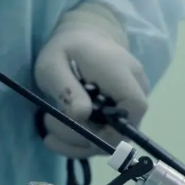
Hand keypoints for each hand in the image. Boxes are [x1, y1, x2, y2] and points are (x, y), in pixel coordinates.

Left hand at [35, 2, 149, 158]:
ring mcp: (131, 104)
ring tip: (48, 129)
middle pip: (121, 131)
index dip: (111, 127)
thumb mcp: (53, 63)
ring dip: (78, 143)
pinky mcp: (122, 116)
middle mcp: (136, 89)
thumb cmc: (66, 49)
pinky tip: (56, 138)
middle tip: (48, 123)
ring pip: (112, 140)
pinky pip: (106, 137)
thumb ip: (66, 88)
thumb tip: (82, 115)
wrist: (84, 40)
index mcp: (122, 72)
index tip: (77, 128)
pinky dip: (81, 143)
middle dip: (83, 138)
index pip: (134, 108)